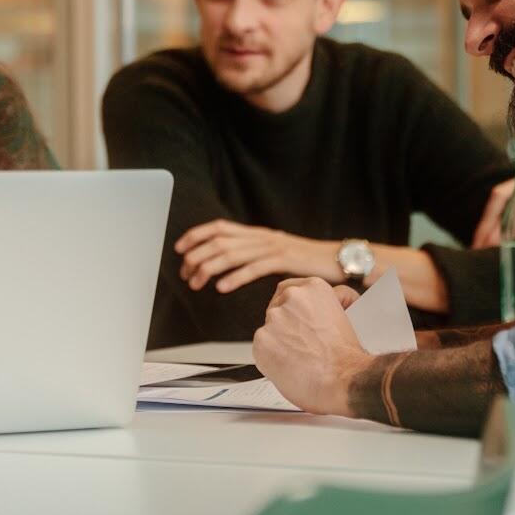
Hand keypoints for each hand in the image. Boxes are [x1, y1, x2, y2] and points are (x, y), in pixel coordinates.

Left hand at [175, 220, 340, 291]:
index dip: (196, 235)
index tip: (179, 248)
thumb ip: (251, 252)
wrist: (335, 258)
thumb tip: (225, 261)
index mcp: (255, 233)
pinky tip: (221, 286)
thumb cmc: (303, 259)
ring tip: (196, 283)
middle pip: (219, 241)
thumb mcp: (273, 251)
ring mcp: (271, 247)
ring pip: (232, 254)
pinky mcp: (283, 260)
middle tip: (185, 275)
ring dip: (209, 269)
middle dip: (197, 257)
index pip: (219, 227)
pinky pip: (254, 268)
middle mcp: (260, 236)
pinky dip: (235, 277)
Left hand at [252, 278, 367, 415]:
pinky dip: (271, 358)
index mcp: (314, 288)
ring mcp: (274, 318)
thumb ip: (334, 304)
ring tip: (299, 359)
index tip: (295, 317)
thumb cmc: (349, 358)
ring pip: (270, 329)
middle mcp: (292, 298)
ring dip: (279, 342)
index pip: (290, 289)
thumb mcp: (349, 317)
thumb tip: (337, 299)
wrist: (344, 381)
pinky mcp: (262, 340)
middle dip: (285, 326)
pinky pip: (262, 348)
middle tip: (300, 344)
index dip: (292, 307)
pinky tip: (289, 366)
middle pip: (278, 308)